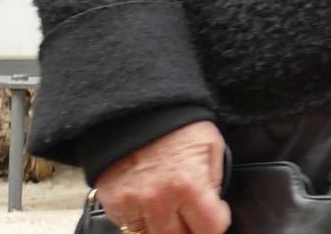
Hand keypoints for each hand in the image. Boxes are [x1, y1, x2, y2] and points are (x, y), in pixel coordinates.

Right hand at [94, 121, 228, 233]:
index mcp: (189, 185)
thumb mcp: (210, 147)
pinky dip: (143, 222)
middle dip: (191, 230)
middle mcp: (159, 201)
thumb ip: (214, 182)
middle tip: (192, 218)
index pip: (210, 229)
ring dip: (166, 229)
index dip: (217, 224)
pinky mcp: (114, 205)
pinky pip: (130, 227)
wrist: (136, 109)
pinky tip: (150, 205)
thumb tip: (213, 207)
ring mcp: (133, 206)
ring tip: (171, 211)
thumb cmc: (178, 126)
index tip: (216, 216)